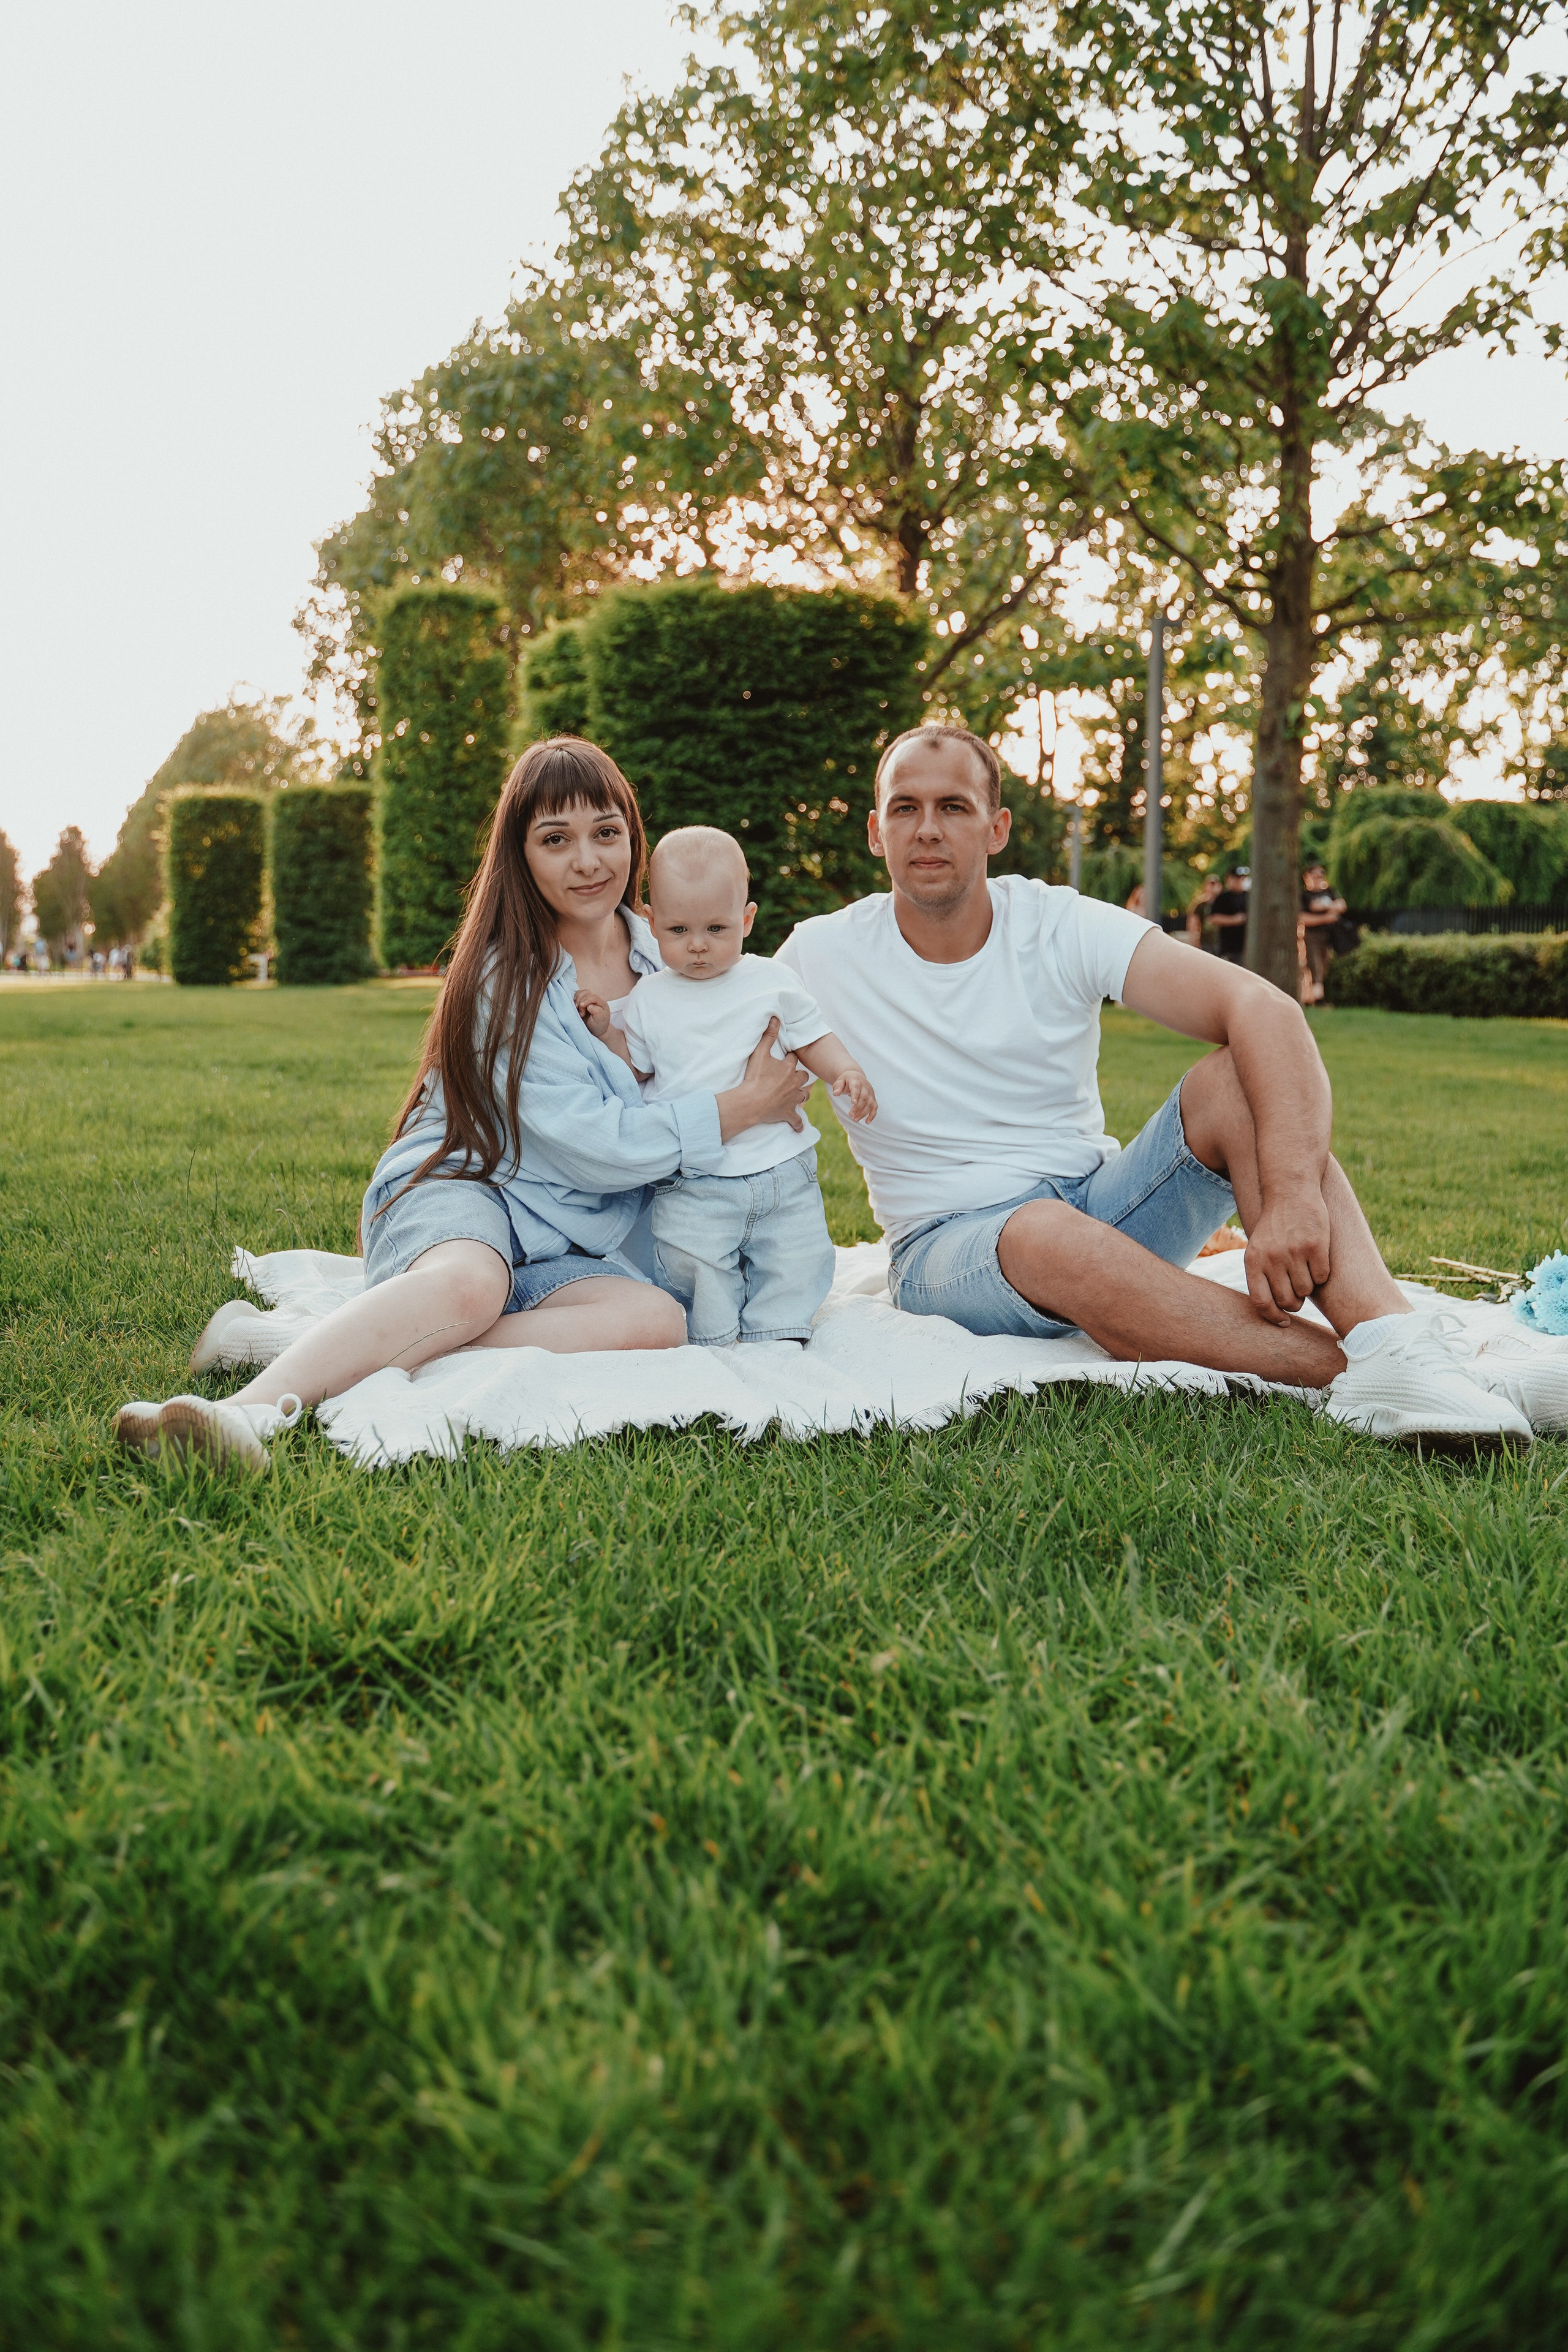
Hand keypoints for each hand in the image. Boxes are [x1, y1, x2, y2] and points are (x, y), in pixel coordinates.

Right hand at [575, 988, 610, 1038]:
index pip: (594, 996)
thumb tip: (590, 1005)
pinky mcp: (582, 1000)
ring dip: (577, 1000)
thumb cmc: (599, 1025)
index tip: (581, 1006)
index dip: (586, 1000)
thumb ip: (597, 1012)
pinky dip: (575, 999)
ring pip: (581, 993)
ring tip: (578, 1010)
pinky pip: (577, 995)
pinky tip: (576, 1007)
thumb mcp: (600, 1020)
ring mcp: (589, 998)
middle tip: (581, 1014)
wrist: (595, 1029)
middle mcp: (595, 998)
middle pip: (586, 993)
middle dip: (581, 1002)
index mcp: (602, 1002)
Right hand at [717, 1016, 813, 1140]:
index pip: (794, 1060)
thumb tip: (775, 1018)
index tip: (787, 1059)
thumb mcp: (760, 1053)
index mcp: (788, 1069)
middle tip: (792, 1077)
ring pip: (804, 1095)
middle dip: (800, 1076)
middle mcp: (794, 1083)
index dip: (790, 1059)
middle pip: (803, 1077)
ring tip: (796, 1094)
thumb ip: (768, 1036)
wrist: (751, 1101)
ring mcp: (792, 1099)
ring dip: (801, 1094)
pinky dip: (798, 1123)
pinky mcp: (788, 1113)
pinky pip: (796, 1121)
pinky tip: (798, 1126)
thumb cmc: (755, 1078)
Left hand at [831, 1066, 876, 1122]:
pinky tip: (867, 1122)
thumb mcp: (840, 1081)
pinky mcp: (873, 1098)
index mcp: (856, 1081)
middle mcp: (865, 1086)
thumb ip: (837, 1086)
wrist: (856, 1076)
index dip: (855, 1095)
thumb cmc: (846, 1080)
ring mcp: (870, 1092)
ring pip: (870, 1103)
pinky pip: (874, 1107)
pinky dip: (872, 1115)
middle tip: (850, 1115)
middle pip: (864, 1097)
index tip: (853, 1103)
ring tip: (855, 1120)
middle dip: (858, 1107)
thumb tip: (835, 1093)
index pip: (856, 1088)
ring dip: (863, 1113)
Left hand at [1244, 1191, 1331, 1324]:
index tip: (1284, 1323)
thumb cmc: (1274, 1227)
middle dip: (1295, 1301)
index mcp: (1253, 1261)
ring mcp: (1294, 1251)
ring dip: (1308, 1285)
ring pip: (1306, 1291)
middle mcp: (1272, 1258)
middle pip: (1287, 1301)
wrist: (1290, 1192)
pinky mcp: (1315, 1245)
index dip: (1274, 1318)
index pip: (1261, 1303)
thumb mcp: (1257, 1249)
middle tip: (1296, 1289)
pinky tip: (1315, 1258)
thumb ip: (1262, 1277)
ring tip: (1303, 1267)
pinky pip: (1322, 1276)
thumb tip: (1276, 1313)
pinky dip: (1321, 1273)